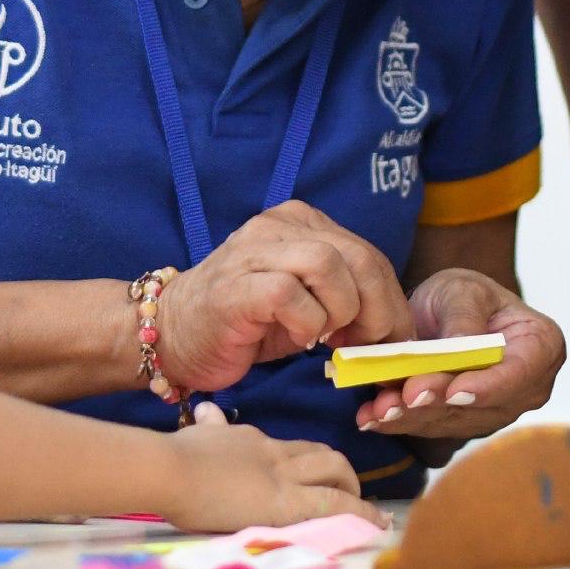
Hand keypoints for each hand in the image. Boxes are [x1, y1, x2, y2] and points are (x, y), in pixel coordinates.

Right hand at [152, 203, 413, 394]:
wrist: (173, 333)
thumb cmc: (245, 322)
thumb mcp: (305, 302)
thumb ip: (344, 299)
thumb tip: (396, 331)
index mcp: (301, 222)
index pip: (369, 254)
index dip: (392, 302)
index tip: (393, 341)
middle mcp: (278, 224)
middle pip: (358, 257)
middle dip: (377, 310)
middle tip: (366, 346)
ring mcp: (254, 251)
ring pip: (328, 266)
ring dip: (341, 313)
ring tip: (326, 339)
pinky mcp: (237, 284)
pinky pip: (291, 295)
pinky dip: (307, 325)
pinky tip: (297, 340)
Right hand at [158, 403, 385, 532]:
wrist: (168, 467)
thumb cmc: (171, 457)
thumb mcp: (198, 434)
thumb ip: (209, 427)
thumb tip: (207, 412)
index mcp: (252, 440)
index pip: (292, 447)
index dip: (310, 461)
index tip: (316, 474)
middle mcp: (274, 451)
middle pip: (321, 453)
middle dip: (340, 472)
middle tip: (347, 493)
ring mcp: (283, 474)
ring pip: (335, 469)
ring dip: (354, 490)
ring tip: (366, 513)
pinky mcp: (286, 502)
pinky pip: (335, 503)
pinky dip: (361, 513)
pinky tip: (375, 525)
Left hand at [354, 268, 564, 439]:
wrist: (444, 312)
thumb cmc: (464, 295)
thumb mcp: (464, 290)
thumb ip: (464, 317)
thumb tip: (462, 346)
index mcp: (541, 345)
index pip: (519, 372)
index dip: (488, 386)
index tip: (455, 391)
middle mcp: (526, 386)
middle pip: (483, 404)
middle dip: (438, 403)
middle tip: (405, 396)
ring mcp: (495, 409)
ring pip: (453, 420)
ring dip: (412, 418)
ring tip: (379, 410)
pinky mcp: (463, 423)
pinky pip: (432, 426)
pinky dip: (399, 422)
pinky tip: (370, 418)